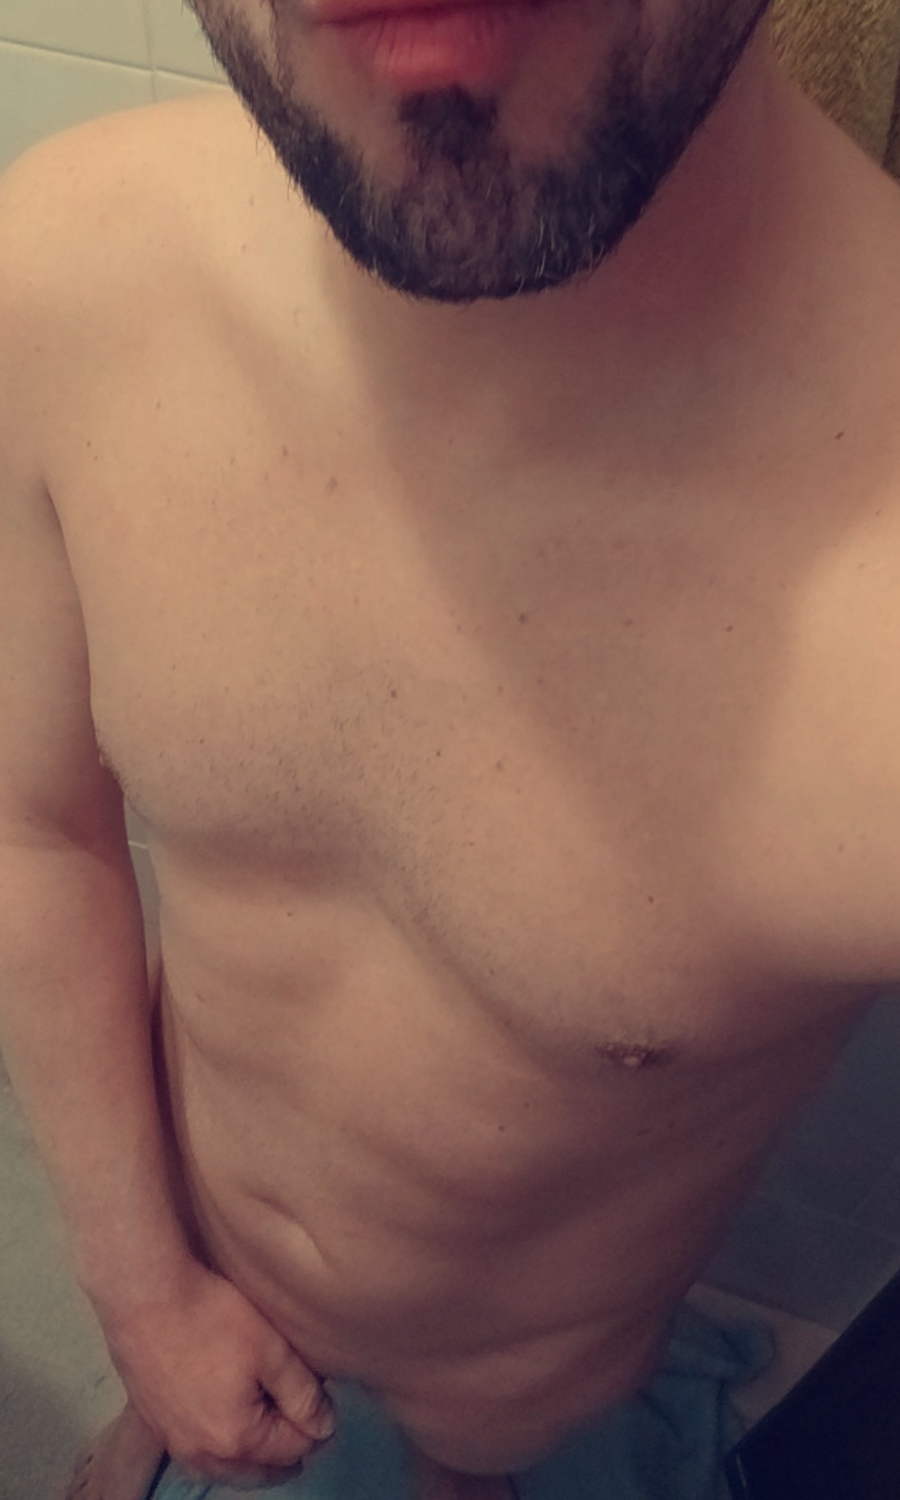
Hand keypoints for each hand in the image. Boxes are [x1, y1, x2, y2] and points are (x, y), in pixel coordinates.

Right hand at [99, 1258, 335, 1487]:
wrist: (144, 1297)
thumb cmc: (212, 1318)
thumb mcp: (272, 1350)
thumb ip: (303, 1394)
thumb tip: (324, 1428)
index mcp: (237, 1439)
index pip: (292, 1449)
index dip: (315, 1429)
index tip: (324, 1407)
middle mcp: (202, 1454)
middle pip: (256, 1471)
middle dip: (284, 1456)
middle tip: (304, 1433)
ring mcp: (173, 1441)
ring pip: (222, 1469)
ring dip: (250, 1459)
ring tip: (269, 1437)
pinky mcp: (153, 1423)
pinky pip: (196, 1454)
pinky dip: (219, 1450)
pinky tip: (225, 1426)